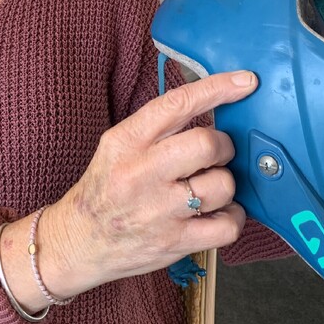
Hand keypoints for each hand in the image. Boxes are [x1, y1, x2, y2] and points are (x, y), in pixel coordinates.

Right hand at [42, 71, 256, 297]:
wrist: (79, 241)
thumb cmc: (105, 189)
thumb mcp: (117, 146)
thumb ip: (157, 128)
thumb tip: (211, 107)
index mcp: (127, 141)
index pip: (178, 104)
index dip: (217, 88)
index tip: (245, 81)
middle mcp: (142, 173)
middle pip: (208, 144)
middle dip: (223, 146)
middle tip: (215, 155)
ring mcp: (160, 211)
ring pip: (223, 185)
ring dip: (225, 183)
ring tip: (207, 187)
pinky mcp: (175, 242)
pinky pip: (228, 225)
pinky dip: (232, 217)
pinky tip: (218, 213)